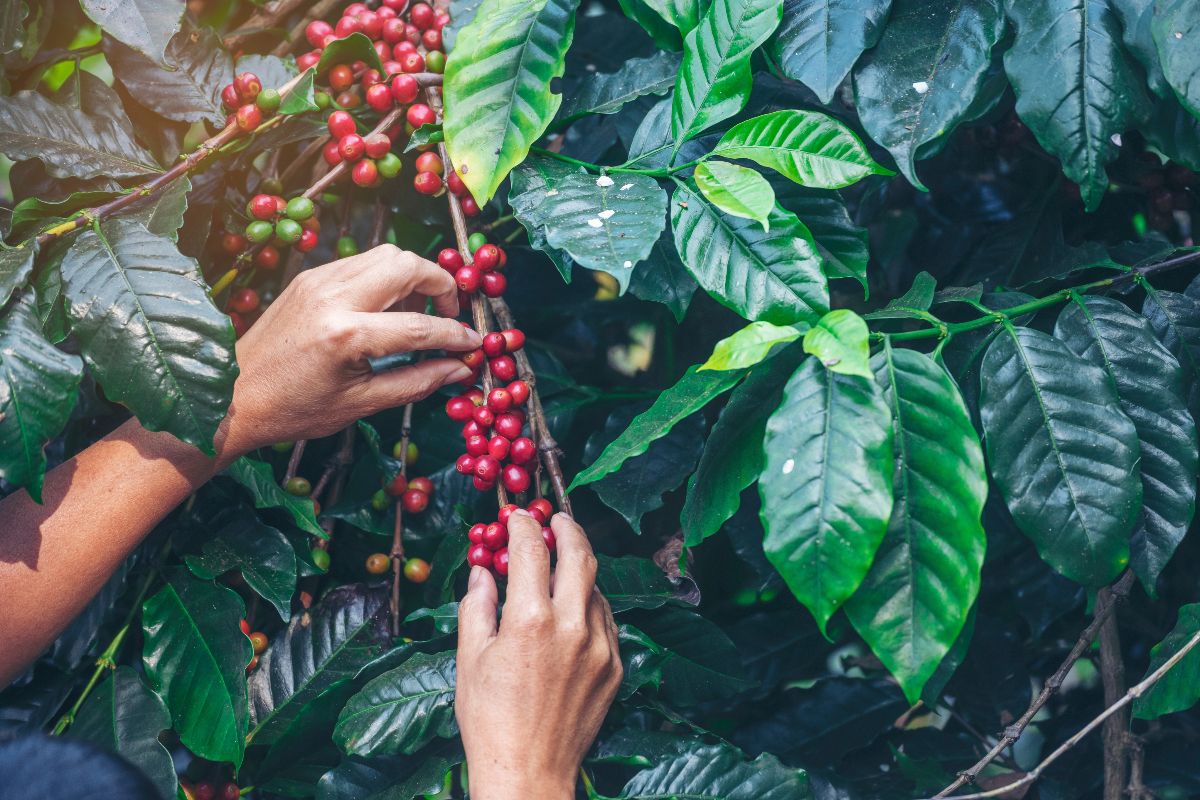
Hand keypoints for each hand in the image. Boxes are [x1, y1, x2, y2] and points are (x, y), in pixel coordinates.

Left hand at [220, 244, 480, 457]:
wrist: (231, 395)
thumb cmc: (294, 409)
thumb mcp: (360, 403)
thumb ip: (417, 382)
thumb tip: (460, 369)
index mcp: (345, 335)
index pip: (419, 325)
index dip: (454, 335)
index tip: (474, 345)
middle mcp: (332, 297)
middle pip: (407, 264)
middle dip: (441, 284)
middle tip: (448, 314)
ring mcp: (318, 280)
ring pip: (386, 254)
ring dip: (414, 276)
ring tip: (419, 310)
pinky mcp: (309, 277)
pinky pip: (362, 262)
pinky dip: (386, 277)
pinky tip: (388, 308)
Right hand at [456, 512, 621, 799]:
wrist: (528, 772)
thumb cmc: (489, 720)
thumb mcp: (470, 658)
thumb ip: (477, 605)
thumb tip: (483, 570)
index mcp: (530, 620)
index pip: (532, 550)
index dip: (524, 526)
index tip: (518, 517)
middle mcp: (572, 627)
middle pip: (580, 556)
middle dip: (568, 529)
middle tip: (556, 519)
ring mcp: (600, 647)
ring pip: (597, 588)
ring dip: (581, 568)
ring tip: (563, 563)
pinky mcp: (615, 667)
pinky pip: (607, 621)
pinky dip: (591, 604)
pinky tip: (576, 607)